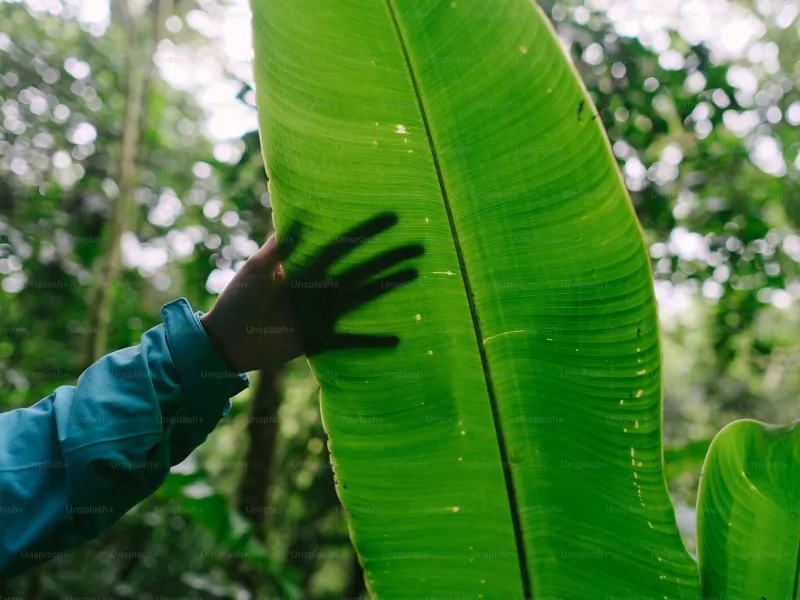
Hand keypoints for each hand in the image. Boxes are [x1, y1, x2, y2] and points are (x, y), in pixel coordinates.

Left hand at [200, 212, 422, 371]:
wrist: (227, 341)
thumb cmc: (237, 300)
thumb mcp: (256, 270)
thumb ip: (277, 248)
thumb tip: (298, 218)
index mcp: (306, 267)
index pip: (341, 246)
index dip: (363, 232)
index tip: (389, 218)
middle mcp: (320, 287)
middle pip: (361, 270)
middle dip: (387, 259)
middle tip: (417, 247)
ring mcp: (323, 313)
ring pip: (362, 297)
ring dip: (387, 288)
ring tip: (413, 276)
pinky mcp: (321, 338)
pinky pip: (351, 340)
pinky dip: (372, 341)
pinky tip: (397, 340)